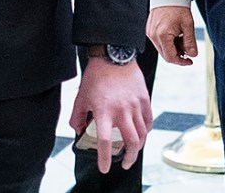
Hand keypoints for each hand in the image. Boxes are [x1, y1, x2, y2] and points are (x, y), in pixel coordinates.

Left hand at [69, 59, 151, 173]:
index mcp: (103, 111)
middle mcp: (121, 110)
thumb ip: (76, 117)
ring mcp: (135, 105)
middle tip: (125, 163)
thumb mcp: (81, 98)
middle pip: (131, 142)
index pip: (106, 141)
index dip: (105, 158)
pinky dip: (146, 131)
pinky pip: (148, 120)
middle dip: (130, 158)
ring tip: (133, 151)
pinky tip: (142, 134)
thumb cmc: (95, 76)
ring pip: (142, 133)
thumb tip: (78, 131)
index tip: (105, 168)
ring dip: (138, 147)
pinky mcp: (144, 98)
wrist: (114, 55)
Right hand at [147, 5, 197, 64]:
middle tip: (188, 49)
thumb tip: (193, 55)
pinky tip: (176, 35)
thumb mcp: (188, 25)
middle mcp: (153, 35)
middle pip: (165, 54)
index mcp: (162, 35)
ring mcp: (150, 33)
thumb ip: (190, 42)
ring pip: (162, 49)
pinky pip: (159, 42)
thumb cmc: (178, 7)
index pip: (170, 57)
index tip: (190, 61)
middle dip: (178, 55)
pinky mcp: (149, 30)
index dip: (181, 62)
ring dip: (173, 48)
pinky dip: (168, 42)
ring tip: (182, 38)